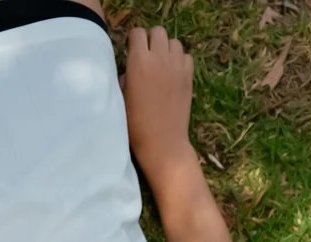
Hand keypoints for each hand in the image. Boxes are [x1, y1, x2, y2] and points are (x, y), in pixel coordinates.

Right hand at [122, 27, 198, 177]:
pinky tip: (173, 72)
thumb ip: (125, 75)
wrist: (162, 141)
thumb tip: (130, 68)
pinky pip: (186, 56)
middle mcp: (159, 58)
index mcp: (139, 61)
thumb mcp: (121, 97)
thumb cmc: (135, 123)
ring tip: (161, 63)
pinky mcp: (189, 76)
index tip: (132, 51)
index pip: (137, 33)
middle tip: (147, 56)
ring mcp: (177, 66)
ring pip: (174, 42)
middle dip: (151, 40)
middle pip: (158, 31)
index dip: (133, 40)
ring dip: (167, 48)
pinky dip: (180, 60)